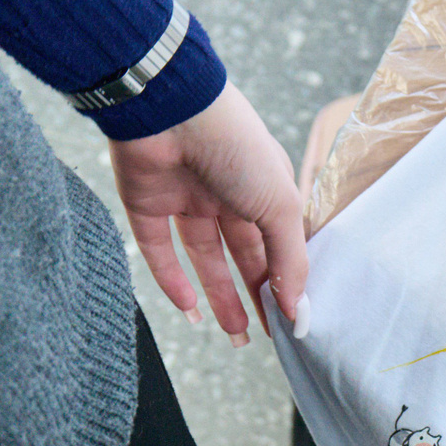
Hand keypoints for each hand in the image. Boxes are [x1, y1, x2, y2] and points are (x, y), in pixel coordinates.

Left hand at [108, 81, 306, 344]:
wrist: (170, 109)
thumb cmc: (238, 149)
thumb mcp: (281, 206)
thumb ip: (290, 260)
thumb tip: (298, 309)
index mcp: (264, 191)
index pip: (277, 244)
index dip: (284, 281)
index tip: (292, 318)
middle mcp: (226, 197)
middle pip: (241, 256)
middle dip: (253, 295)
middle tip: (263, 336)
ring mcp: (185, 200)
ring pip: (202, 258)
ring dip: (218, 296)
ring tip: (235, 336)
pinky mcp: (146, 205)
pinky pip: (158, 251)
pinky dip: (173, 281)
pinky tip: (190, 311)